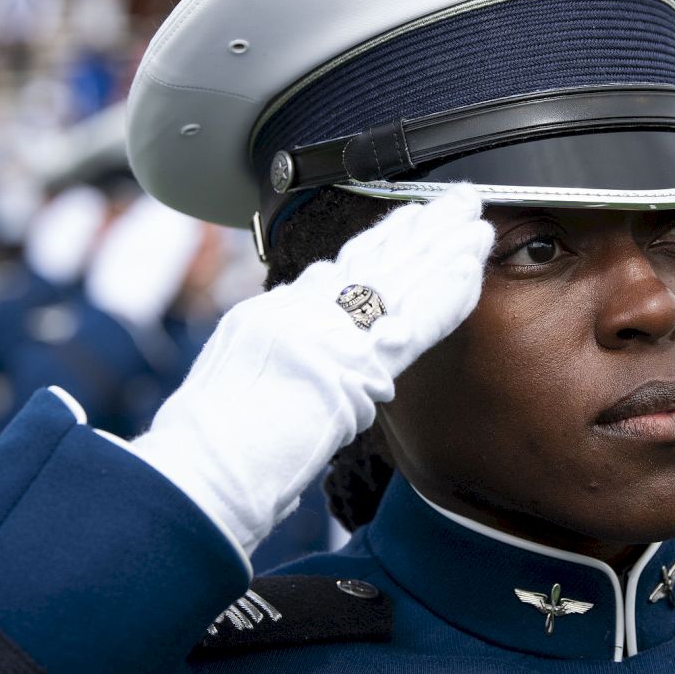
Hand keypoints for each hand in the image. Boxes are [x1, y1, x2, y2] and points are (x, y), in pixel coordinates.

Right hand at [130, 185, 493, 556]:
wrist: (198, 472)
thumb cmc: (206, 452)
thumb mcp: (231, 385)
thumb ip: (274, 358)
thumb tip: (302, 361)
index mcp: (273, 315)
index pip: (338, 269)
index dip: (382, 241)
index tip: (411, 219)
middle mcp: (300, 311)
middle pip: (374, 258)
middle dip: (420, 228)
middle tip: (457, 201)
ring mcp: (326, 331)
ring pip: (399, 276)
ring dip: (443, 247)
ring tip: (476, 220)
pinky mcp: (353, 363)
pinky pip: (415, 321)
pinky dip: (445, 293)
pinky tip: (471, 266)